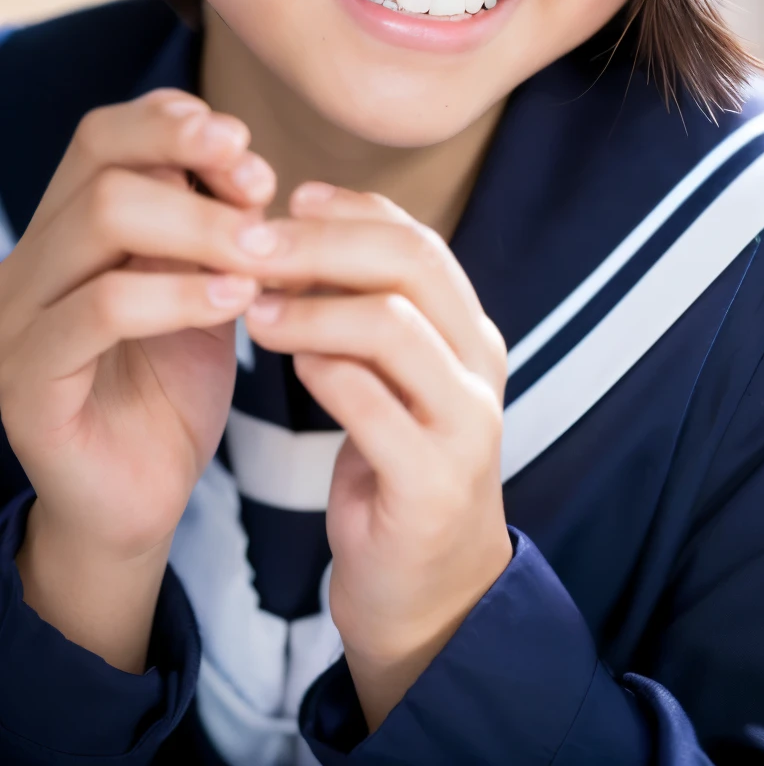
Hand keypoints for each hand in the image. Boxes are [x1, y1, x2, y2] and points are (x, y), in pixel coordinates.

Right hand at [0, 89, 276, 668]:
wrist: (137, 500)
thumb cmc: (172, 384)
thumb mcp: (200, 284)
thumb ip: (206, 224)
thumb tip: (241, 155)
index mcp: (65, 228)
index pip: (102, 134)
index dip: (175, 123)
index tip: (246, 148)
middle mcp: (28, 263)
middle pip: (101, 166)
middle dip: (196, 169)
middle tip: (264, 196)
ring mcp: (18, 321)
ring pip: (98, 219)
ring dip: (198, 226)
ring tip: (261, 253)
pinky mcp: (26, 383)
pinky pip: (100, 310)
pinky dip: (178, 294)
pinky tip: (237, 300)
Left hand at [244, 183, 511, 728]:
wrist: (431, 597)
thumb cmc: (394, 470)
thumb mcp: (391, 381)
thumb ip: (365, 316)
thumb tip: (295, 238)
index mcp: (470, 333)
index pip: (419, 240)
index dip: (355, 209)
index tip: (291, 196)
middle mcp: (480, 367)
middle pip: (411, 265)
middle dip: (325, 242)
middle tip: (255, 241)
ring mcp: (466, 424)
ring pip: (391, 325)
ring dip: (310, 306)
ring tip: (253, 305)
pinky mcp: (433, 484)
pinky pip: (372, 406)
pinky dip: (320, 372)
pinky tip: (278, 362)